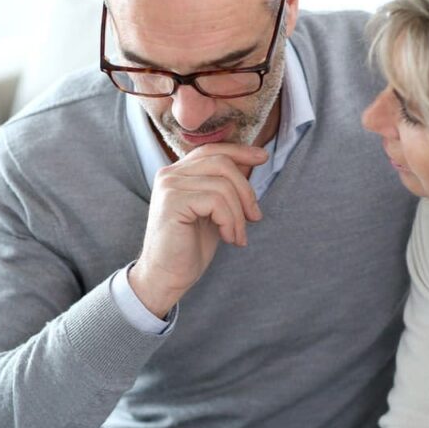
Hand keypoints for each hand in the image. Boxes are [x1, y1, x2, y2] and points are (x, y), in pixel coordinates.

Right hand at [130, 143, 268, 316]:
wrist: (166, 277)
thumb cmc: (189, 247)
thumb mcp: (214, 211)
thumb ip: (226, 186)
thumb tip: (252, 160)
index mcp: (177, 173)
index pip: (212, 150)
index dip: (239, 151)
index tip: (262, 157)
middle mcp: (169, 174)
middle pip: (222, 163)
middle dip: (246, 191)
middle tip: (255, 217)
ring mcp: (169, 186)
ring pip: (223, 185)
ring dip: (239, 214)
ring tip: (238, 236)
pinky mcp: (173, 201)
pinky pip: (216, 201)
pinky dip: (230, 221)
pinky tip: (228, 238)